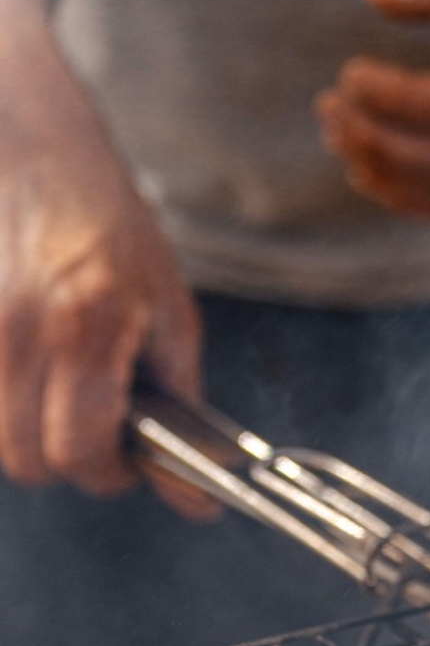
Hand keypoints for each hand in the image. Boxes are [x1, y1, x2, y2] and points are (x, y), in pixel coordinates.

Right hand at [0, 0, 210, 512]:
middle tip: (99, 431)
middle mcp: (21, 329)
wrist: (33, 147)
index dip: (107, 472)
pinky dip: (8, 405)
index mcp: (86, 325)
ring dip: (33, 435)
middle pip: (29, 459)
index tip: (126, 462)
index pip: (79, 452)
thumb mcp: (168, 310)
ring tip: (66, 396)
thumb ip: (178, 404)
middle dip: (70, 460)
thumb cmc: (106, 222)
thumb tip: (195, 498)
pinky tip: (34, 375)